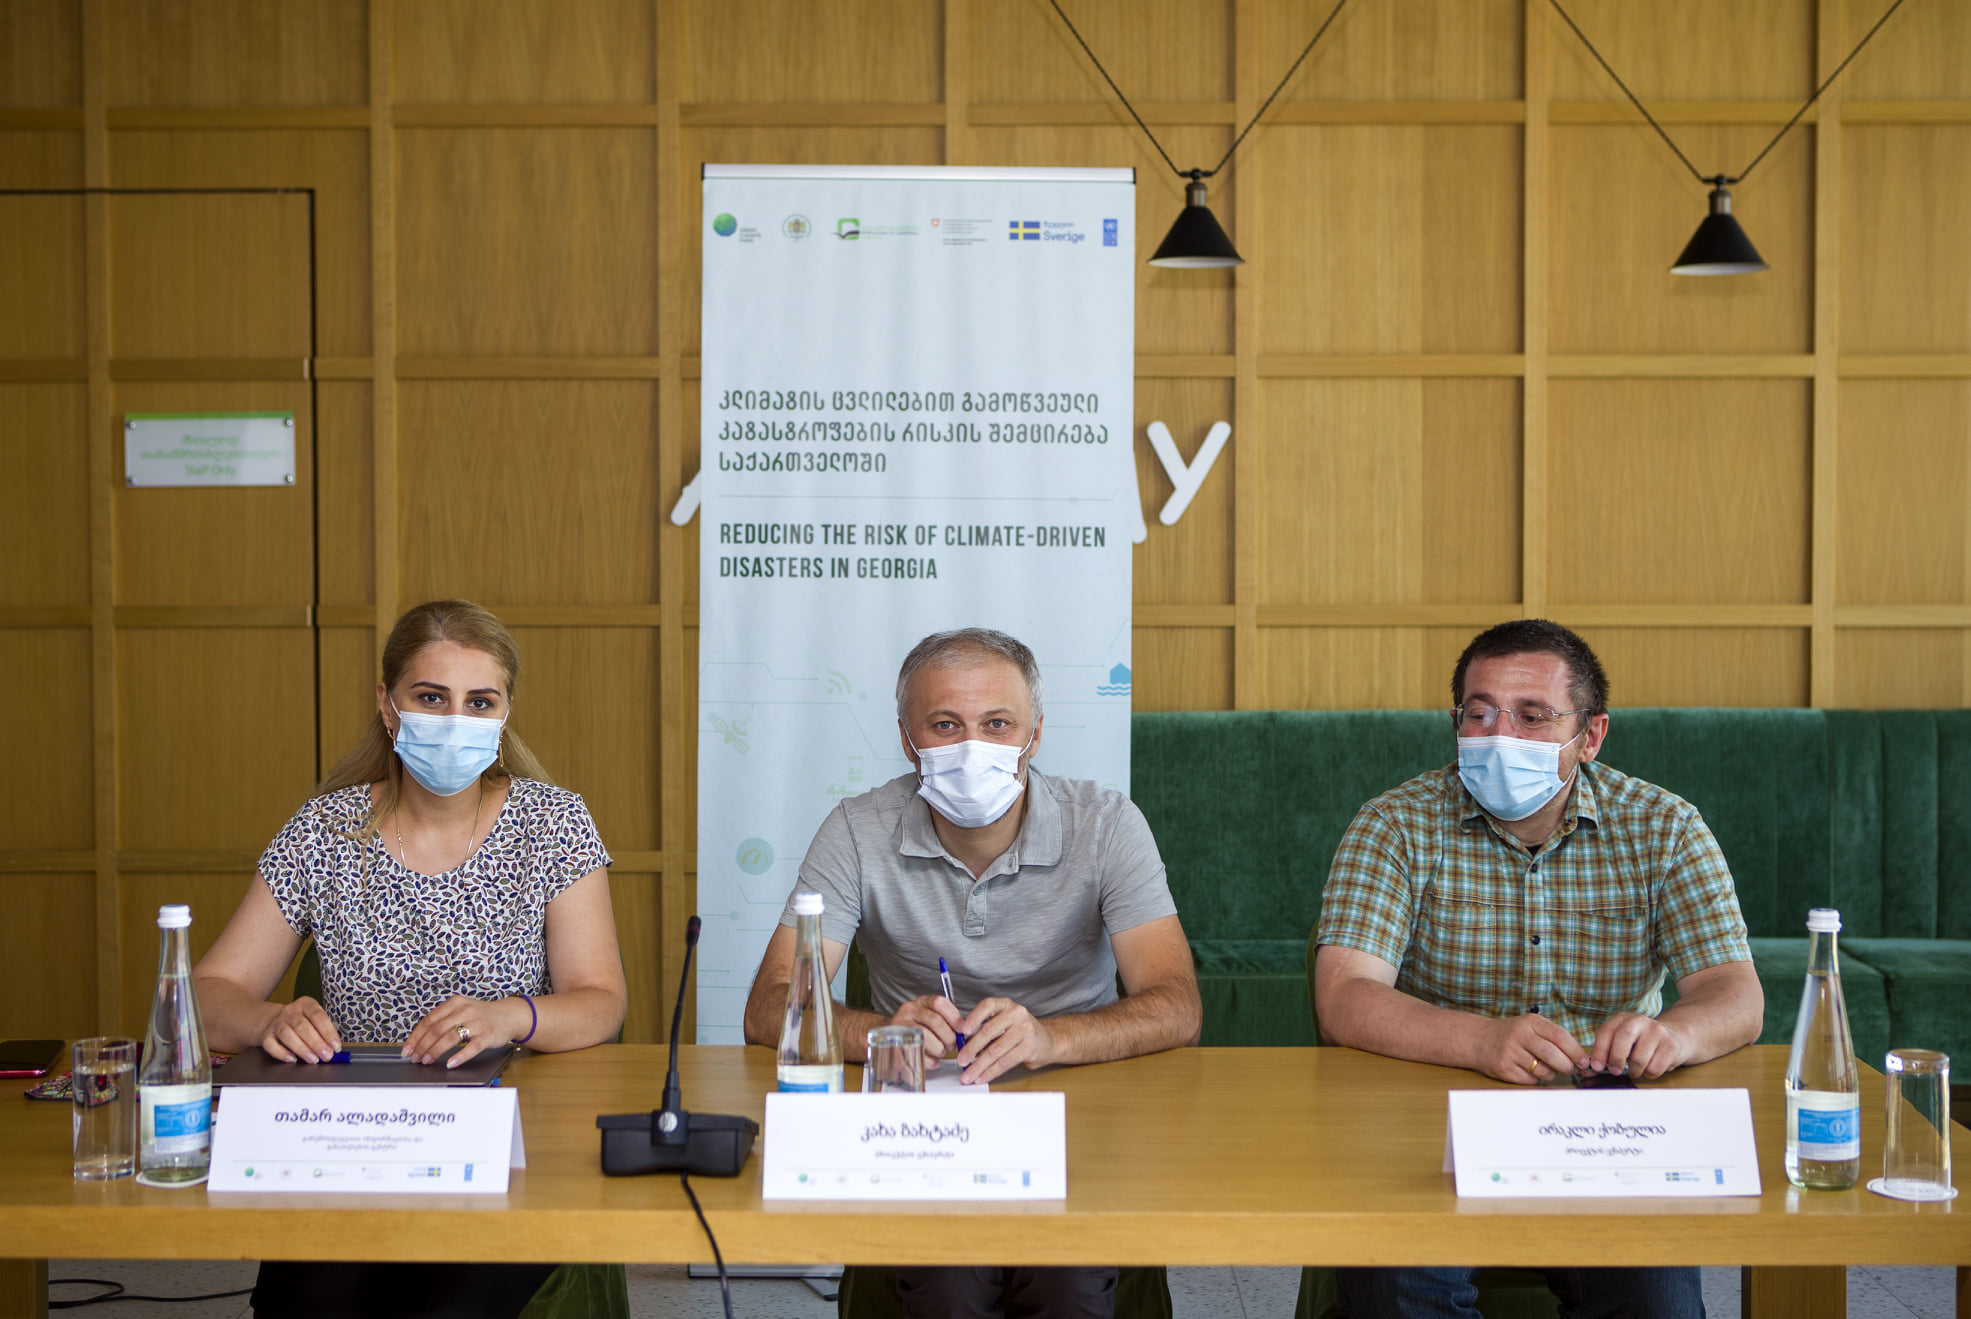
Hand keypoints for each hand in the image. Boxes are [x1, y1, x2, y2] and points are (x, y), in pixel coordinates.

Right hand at [259, 997, 341, 1062]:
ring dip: (302, 1049)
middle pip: (302, 1026)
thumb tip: (334, 1048)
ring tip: (313, 1059)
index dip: (328, 1032)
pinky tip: (292, 1059)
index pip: (318, 1016)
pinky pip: (270, 1044)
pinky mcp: (266, 1034)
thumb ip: (324, 1031)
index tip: (335, 1046)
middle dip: (316, 1043)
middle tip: (326, 1055)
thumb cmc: (302, 1021)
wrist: (274, 1019)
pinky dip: (281, 1053)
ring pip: (287, 1035)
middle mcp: (290, 1011)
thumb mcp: (314, 1019)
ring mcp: (276, 1022)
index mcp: (305, 1004)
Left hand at [403, 995, 518, 1068]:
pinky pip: (471, 1047)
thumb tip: (419, 1040)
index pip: (429, 1020)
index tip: (407, 1049)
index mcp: (455, 1003)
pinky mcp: (487, 1035)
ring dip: (435, 1051)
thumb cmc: (481, 1016)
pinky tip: (450, 1063)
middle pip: (437, 1029)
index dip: (416, 1036)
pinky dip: (459, 1056)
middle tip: (415, 1058)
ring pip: (450, 1038)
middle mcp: (465, 1010)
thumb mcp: (461, 1010)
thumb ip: (443, 1020)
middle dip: (422, 1046)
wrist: (509, 1015)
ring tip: (427, 1061)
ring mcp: (477, 1023)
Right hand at [888, 995, 964, 1060]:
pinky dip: (930, 1061)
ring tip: (941, 1052)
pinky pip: (916, 1053)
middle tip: (952, 1045)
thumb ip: (945, 1020)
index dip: (954, 1017)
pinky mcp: (896, 1044)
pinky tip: (933, 1061)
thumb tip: (964, 1031)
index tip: (963, 1030)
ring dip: (939, 1048)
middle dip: (949, 1037)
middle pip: (935, 1021)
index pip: (939, 1003)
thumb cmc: (914, 1026)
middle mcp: (909, 1011)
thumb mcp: (928, 1015)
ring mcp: (900, 1026)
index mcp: (921, 1002)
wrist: (889, 1034)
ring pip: (925, 1036)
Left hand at [956, 997, 1055, 1084]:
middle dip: (971, 1049)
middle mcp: (1016, 1014)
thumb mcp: (1005, 1022)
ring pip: (996, 1050)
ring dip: (979, 1066)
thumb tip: (963, 1045)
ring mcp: (1024, 1030)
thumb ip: (986, 1029)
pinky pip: (1005, 1062)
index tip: (962, 1031)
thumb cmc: (1021, 1031)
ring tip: (969, 1075)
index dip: (973, 1017)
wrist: (1049, 1040)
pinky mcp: (1029, 1048)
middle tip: (961, 1061)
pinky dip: (991, 1072)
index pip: (987, 1005)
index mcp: (1006, 1005)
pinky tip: (983, 1077)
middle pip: (989, 1031)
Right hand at [1471, 1012, 1587, 1084]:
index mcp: (1530, 1022)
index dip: (1576, 1051)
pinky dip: (1534, 1078)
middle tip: (1568, 1069)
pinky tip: (1527, 1070)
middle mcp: (1519, 1035)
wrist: (1478, 1039)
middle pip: (1553, 1056)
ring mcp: (1510, 1052)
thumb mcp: (1531, 1026)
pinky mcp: (1504, 1068)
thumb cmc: (1513, 1034)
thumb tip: (1580, 1058)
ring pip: (1543, 1071)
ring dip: (1550, 1074)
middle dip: (1566, 1066)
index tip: (1584, 1062)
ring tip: (1543, 1067)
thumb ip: (1554, 1038)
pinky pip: (1530, 1080)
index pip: (1560, 1036)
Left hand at [1589, 1012, 1690, 1079]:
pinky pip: (1655, 1067)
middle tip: (1616, 1071)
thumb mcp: (1623, 1043)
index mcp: (1622, 1019)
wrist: (1675, 1036)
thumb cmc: (1642, 1043)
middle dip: (1616, 1060)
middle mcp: (1639, 1020)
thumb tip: (1588, 1070)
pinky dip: (1649, 1074)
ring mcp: (1657, 1031)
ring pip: (1639, 1058)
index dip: (1599, 1050)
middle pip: (1622, 1039)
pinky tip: (1650, 1067)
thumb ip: (1606, 1054)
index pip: (1606, 1031)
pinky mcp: (1671, 1045)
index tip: (1597, 1066)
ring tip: (1636, 1069)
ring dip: (1634, 1071)